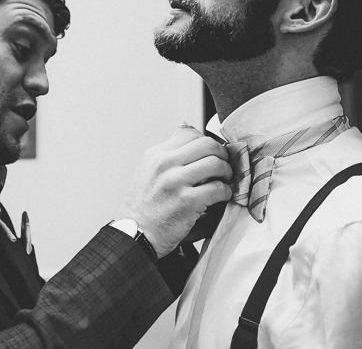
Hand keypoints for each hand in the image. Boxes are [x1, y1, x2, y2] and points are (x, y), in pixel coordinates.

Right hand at [114, 123, 231, 256]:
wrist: (135, 234)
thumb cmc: (143, 207)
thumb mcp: (147, 171)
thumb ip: (168, 152)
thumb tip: (185, 127)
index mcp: (156, 155)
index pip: (191, 134)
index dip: (207, 143)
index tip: (212, 154)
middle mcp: (164, 164)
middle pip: (207, 145)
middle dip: (221, 155)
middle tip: (223, 166)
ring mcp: (175, 182)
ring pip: (216, 164)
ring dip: (226, 173)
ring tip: (223, 181)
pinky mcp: (187, 202)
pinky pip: (218, 188)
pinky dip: (225, 192)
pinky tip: (220, 197)